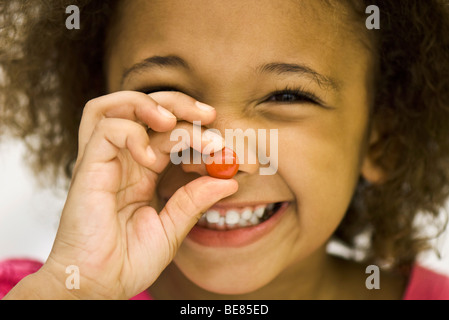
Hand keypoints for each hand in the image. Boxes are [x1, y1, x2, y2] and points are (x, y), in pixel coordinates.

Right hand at [37, 91, 237, 298]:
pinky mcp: (88, 166)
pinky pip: (107, 130)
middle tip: (208, 116)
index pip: (170, 133)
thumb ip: (195, 201)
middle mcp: (124, 160)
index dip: (197, 131)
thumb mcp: (172, 229)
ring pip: (119, 107)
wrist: (97, 284)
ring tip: (174, 122)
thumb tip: (229, 180)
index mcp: (143, 171)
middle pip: (146, 109)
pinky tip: (149, 159)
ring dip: (151, 105)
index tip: (222, 144)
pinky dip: (132, 133)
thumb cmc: (128, 260)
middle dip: (179, 104)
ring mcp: (105, 160)